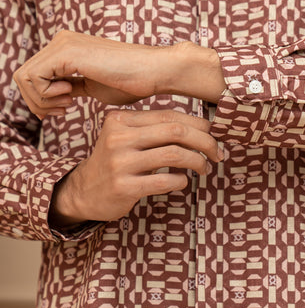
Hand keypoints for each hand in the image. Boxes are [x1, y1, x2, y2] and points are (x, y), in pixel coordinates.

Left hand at [13, 30, 223, 118]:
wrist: (154, 71)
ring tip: (67, 103)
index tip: (64, 108)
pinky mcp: (67, 53)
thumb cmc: (132, 82)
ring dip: (42, 100)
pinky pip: (35, 78)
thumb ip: (70, 87)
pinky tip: (69, 96)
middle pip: (23, 77)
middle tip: (63, 109)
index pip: (33, 75)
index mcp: (66, 48)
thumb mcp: (92, 87)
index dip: (41, 98)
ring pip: (24, 78)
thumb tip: (51, 97)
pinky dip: (47, 95)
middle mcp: (61, 41)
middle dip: (37, 101)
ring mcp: (62, 44)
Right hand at [50, 109, 222, 227]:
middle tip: (217, 153)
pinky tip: (182, 182)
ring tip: (204, 168)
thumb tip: (204, 127)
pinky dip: (181, 181)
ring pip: (173, 155)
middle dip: (205, 141)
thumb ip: (156, 129)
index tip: (215, 135)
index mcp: (120, 120)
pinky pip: (164, 181)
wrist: (83, 192)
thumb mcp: (128, 138)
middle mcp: (118, 138)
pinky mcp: (123, 187)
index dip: (199, 125)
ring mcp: (119, 163)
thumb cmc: (117, 163)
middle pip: (175, 132)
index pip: (169, 116)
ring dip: (197, 162)